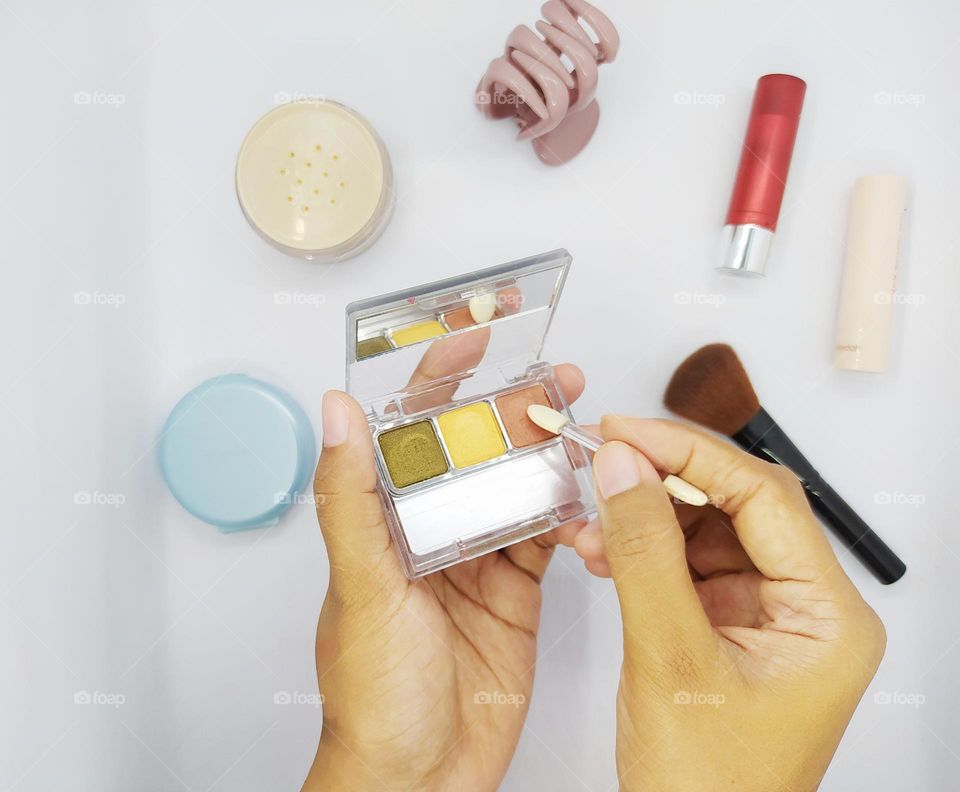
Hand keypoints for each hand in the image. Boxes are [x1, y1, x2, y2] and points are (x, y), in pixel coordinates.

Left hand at [303, 364, 585, 791]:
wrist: (419, 777)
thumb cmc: (374, 693)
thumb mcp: (362, 587)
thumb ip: (352, 498)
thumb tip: (336, 412)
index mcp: (385, 520)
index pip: (412, 430)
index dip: (441, 378)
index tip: (474, 335)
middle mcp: (430, 532)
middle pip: (478, 452)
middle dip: (516, 410)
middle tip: (558, 380)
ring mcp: (476, 559)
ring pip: (520, 489)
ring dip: (552, 458)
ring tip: (588, 431)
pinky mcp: (516, 591)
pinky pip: (549, 538)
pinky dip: (573, 520)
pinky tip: (590, 510)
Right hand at [575, 417, 885, 791]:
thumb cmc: (707, 787)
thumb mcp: (669, 659)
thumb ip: (645, 554)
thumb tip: (624, 468)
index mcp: (826, 617)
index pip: (764, 498)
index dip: (692, 454)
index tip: (630, 432)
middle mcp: (805, 608)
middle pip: (738, 505)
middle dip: (666, 478)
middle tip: (608, 453)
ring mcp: (765, 615)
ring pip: (706, 529)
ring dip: (646, 515)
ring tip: (594, 512)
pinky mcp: (727, 623)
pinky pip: (684, 562)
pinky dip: (641, 549)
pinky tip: (603, 547)